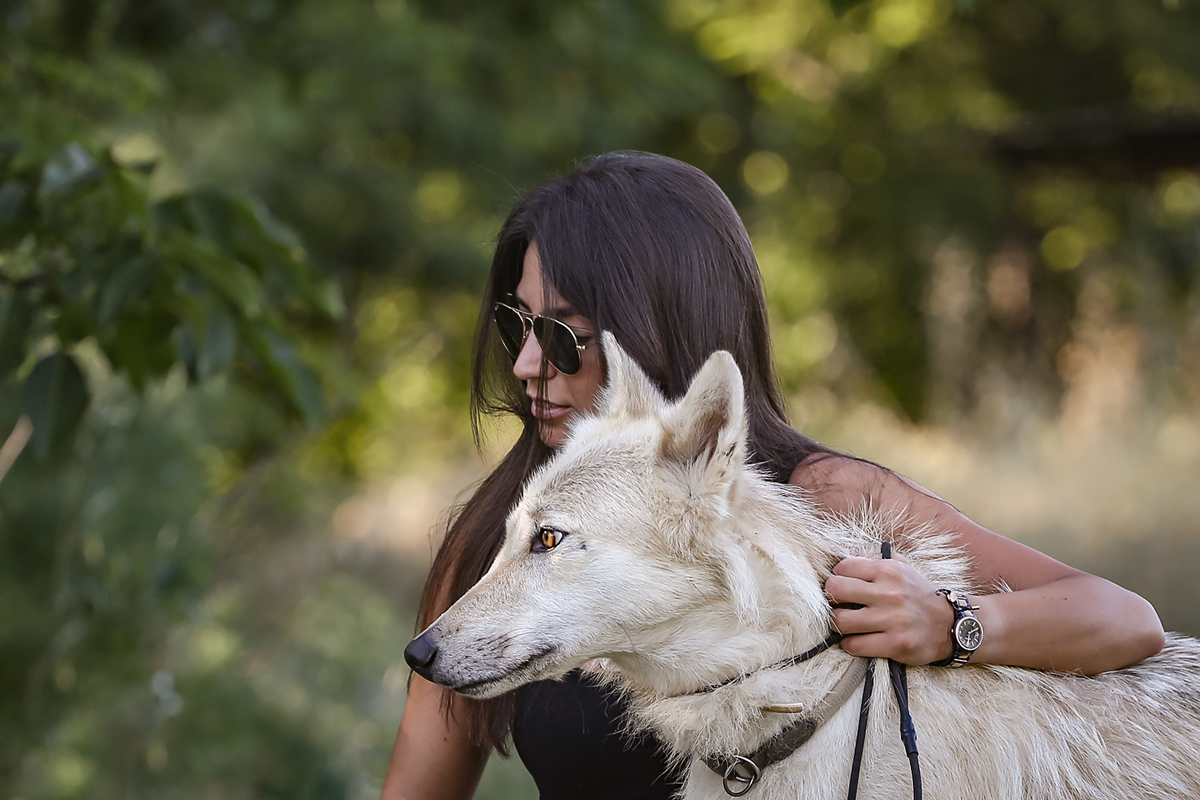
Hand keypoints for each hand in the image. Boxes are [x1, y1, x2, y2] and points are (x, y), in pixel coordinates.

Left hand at [825, 553, 954, 665]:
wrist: (951, 625)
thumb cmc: (918, 594)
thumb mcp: (902, 567)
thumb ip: (873, 559)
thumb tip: (844, 560)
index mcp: (889, 570)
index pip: (843, 567)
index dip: (838, 577)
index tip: (844, 587)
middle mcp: (890, 593)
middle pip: (835, 590)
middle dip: (831, 599)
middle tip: (838, 605)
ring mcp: (893, 619)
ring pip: (841, 620)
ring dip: (838, 624)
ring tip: (846, 624)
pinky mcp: (896, 644)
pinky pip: (855, 645)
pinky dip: (850, 644)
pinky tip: (856, 640)